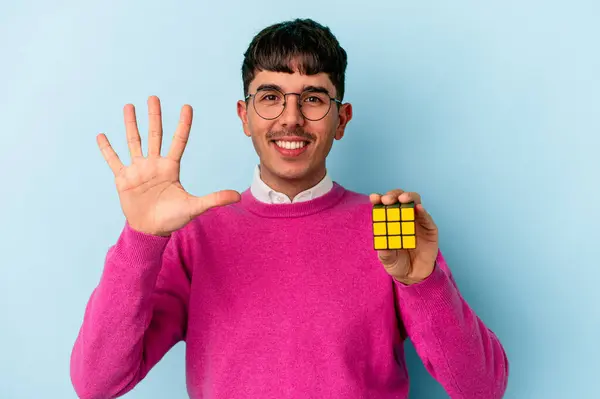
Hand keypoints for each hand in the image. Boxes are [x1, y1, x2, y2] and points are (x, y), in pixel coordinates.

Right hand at [97, 95, 240, 235]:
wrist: (151, 230)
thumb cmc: (173, 218)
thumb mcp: (195, 207)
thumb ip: (214, 199)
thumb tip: (237, 196)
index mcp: (171, 167)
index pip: (178, 141)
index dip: (183, 125)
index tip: (187, 107)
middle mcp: (154, 164)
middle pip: (155, 135)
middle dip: (154, 116)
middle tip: (154, 97)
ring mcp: (138, 169)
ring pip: (134, 141)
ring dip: (131, 124)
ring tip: (129, 106)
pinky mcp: (123, 178)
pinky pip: (114, 161)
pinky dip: (107, 149)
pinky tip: (101, 135)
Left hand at [369, 189, 438, 284]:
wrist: (413, 275)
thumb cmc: (397, 263)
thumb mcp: (387, 259)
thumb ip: (385, 251)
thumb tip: (381, 243)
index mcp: (389, 220)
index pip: (383, 205)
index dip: (379, 199)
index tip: (374, 198)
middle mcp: (403, 217)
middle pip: (399, 198)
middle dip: (393, 195)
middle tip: (387, 200)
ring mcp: (417, 221)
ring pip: (414, 202)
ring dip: (408, 197)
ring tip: (403, 199)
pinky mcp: (430, 229)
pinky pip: (427, 218)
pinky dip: (423, 211)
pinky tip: (418, 208)